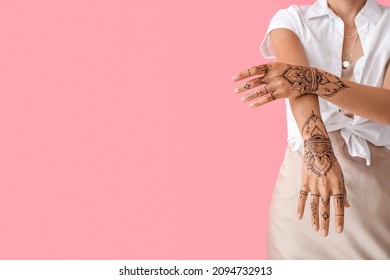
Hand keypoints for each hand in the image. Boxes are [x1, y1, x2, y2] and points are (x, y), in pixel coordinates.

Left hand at [232, 62, 348, 105]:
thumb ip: (266, 70)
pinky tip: (251, 105)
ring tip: (241, 98)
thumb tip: (252, 74)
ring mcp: (278, 85)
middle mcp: (274, 75)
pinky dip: (258, 102)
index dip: (243, 74)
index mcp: (272, 66)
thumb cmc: (290, 71)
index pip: (254, 70)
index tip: (233, 78)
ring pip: (260, 91)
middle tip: (235, 90)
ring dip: (249, 95)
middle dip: (243, 86)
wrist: (308, 78)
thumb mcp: (279, 66)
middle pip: (255, 81)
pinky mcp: (282, 93)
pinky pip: (267, 99)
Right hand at [298, 112, 349, 235]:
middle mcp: (325, 188)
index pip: (339, 207)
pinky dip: (300, 207)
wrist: (318, 149)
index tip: (338, 230)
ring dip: (314, 218)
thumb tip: (347, 206)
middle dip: (326, 223)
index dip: (339, 220)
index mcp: (337, 186)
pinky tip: (299, 217)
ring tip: (315, 229)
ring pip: (314, 206)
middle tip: (325, 234)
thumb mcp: (341, 177)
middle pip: (325, 209)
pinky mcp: (305, 183)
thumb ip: (343, 192)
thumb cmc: (332, 163)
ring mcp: (314, 186)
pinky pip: (302, 198)